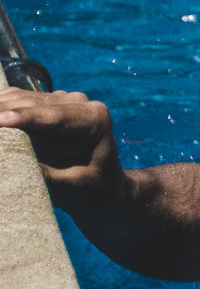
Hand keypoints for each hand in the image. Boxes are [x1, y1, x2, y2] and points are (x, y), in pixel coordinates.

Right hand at [0, 88, 126, 210]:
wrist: (101, 187)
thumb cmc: (91, 190)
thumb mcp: (70, 185)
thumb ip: (43, 173)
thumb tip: (9, 162)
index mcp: (94, 118)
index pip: (54, 116)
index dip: (23, 118)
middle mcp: (78, 102)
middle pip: (31, 104)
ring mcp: (59, 99)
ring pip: (16, 98)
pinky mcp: (41, 103)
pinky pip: (10, 100)